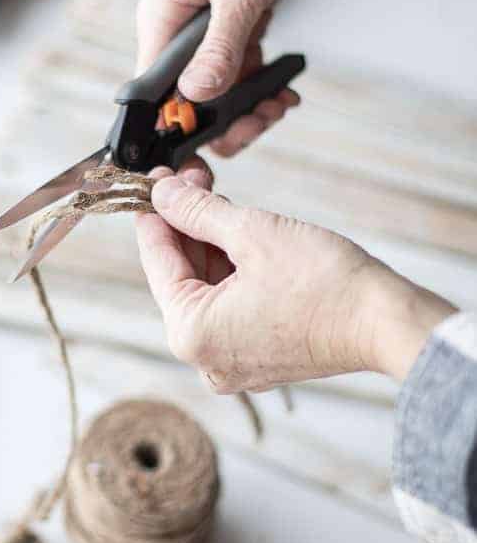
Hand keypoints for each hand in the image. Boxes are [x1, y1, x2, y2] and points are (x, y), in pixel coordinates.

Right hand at [136, 0, 355, 155]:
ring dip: (248, 104)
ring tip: (280, 103)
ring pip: (215, 88)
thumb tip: (195, 96)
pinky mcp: (229, 26)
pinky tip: (282, 88)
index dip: (182, 121)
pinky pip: (236, 70)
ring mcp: (204, 28)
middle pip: (187, 96)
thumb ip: (219, 47)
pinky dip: (259, 83)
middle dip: (225, 118)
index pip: (155, 88)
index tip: (218, 138)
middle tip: (262, 121)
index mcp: (162, 15)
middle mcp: (176, 26)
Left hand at [137, 176, 455, 391]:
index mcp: (191, 333)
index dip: (154, 212)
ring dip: (209, 246)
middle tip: (192, 179)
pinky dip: (230, 272)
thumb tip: (162, 192)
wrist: (386, 323)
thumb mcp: (251, 232)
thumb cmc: (325, 283)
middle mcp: (204, 358)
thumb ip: (197, 211)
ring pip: (206, 290)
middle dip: (186, 225)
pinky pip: (230, 308)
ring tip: (217, 199)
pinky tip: (237, 235)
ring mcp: (232, 363)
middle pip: (180, 277)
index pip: (156, 261)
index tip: (155, 180)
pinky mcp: (259, 358)